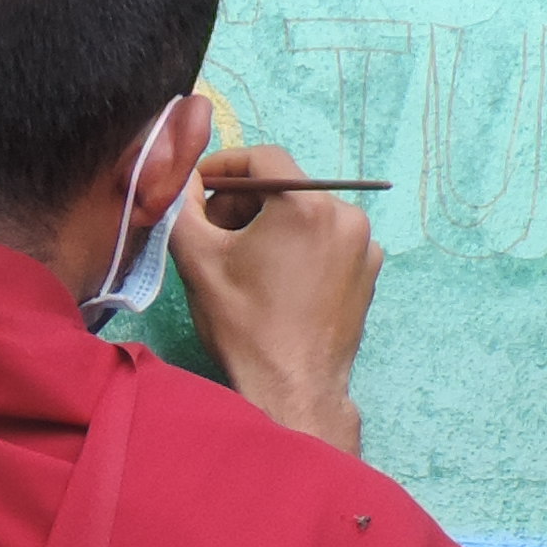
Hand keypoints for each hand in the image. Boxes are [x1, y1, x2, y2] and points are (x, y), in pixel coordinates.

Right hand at [169, 142, 378, 455]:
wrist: (292, 388)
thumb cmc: (244, 324)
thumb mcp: (198, 260)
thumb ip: (182, 207)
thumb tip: (177, 177)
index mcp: (305, 204)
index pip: (261, 158)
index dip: (223, 167)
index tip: (197, 188)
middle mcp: (345, 214)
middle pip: (285, 187)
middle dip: (245, 202)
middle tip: (214, 233)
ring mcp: (364, 243)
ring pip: (307, 214)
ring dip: (271, 225)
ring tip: (244, 261)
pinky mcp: (369, 270)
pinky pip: (328, 240)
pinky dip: (300, 247)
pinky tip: (277, 279)